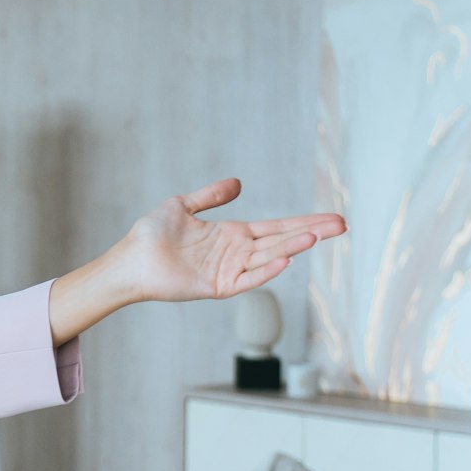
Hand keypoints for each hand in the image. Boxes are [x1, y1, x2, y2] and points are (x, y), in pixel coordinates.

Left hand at [111, 177, 346, 303]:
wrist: (129, 259)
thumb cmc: (150, 235)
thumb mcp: (182, 206)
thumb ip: (211, 196)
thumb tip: (238, 183)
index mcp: (232, 235)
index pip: (276, 228)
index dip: (304, 223)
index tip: (332, 219)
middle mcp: (236, 253)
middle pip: (281, 242)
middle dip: (311, 233)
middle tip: (342, 225)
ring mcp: (229, 271)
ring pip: (268, 258)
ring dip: (292, 248)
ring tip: (316, 236)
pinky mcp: (217, 287)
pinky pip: (247, 280)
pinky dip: (266, 271)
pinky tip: (285, 260)